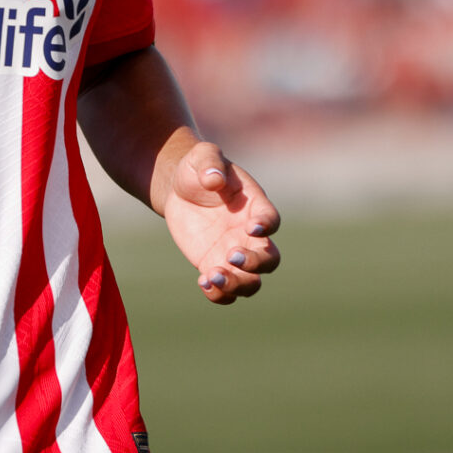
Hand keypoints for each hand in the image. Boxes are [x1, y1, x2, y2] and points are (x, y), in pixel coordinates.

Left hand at [159, 138, 280, 304]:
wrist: (180, 189)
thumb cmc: (198, 168)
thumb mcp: (202, 157)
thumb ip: (210, 163)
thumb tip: (214, 178)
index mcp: (254, 205)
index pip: (271, 220)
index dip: (267, 226)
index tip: (252, 227)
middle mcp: (250, 235)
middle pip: (270, 260)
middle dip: (256, 263)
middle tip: (231, 255)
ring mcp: (235, 253)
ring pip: (252, 282)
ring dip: (238, 284)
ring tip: (213, 276)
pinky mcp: (215, 265)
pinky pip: (226, 290)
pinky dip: (219, 294)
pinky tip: (203, 282)